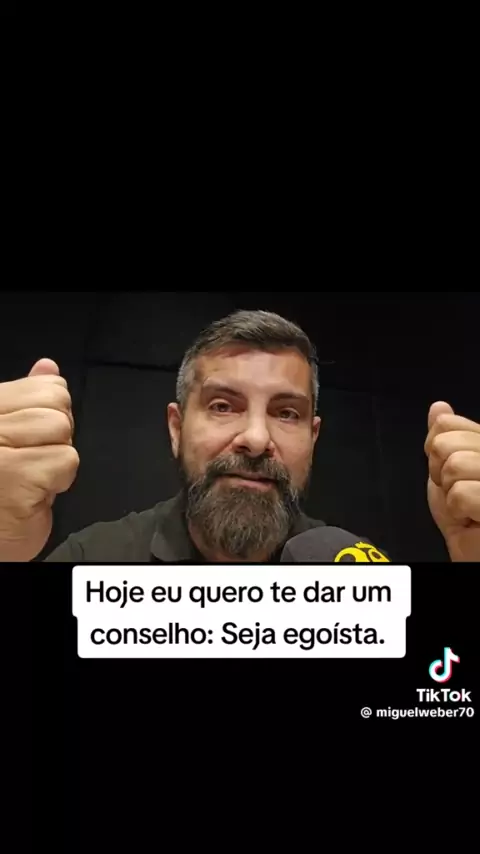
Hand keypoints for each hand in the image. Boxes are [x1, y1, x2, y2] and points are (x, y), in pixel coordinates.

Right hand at [0, 359, 78, 560]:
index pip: (45, 385)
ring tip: (31, 477)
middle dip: (56, 436)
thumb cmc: (0, 490)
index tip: (32, 438)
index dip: (51, 413)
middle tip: (32, 461)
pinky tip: (34, 493)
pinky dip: (58, 481)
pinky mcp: (16, 477)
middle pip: (57, 404)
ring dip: (56, 459)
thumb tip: (47, 367)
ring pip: (62, 429)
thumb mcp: (9, 433)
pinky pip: (65, 460)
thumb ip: (26, 399)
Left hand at [425, 401, 479, 560]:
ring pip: (454, 466)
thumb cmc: (466, 516)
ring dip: (450, 494)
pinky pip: (461, 494)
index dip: (436, 452)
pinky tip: (471, 519)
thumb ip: (445, 438)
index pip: (446, 424)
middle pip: (446, 444)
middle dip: (440, 474)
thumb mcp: (448, 471)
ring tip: (466, 506)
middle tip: (458, 492)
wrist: (473, 552)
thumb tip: (439, 408)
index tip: (452, 473)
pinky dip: (458, 511)